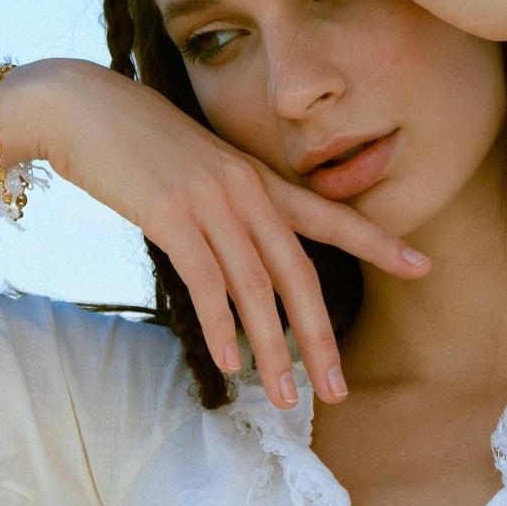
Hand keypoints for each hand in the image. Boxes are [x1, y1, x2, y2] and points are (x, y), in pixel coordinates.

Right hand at [43, 59, 431, 410]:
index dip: (377, 241)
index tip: (421, 264)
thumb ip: (230, 205)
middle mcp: (245, 188)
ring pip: (256, 287)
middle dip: (321, 334)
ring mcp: (210, 200)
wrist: (85, 106)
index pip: (329, 215)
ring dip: (274, 350)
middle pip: (298, 270)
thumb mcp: (200, 167)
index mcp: (258, 178)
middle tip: (338, 388)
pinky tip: (230, 363)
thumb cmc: (141, 142)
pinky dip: (221, 327)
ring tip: (285, 399)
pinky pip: (206, 281)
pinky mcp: (170, 213)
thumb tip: (244, 254)